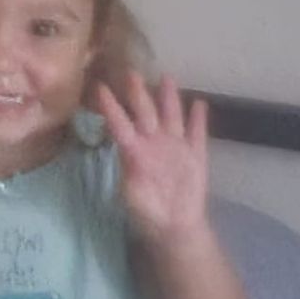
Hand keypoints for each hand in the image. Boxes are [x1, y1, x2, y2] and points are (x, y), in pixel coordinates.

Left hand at [97, 74, 209, 250]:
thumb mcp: (131, 195)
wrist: (174, 227)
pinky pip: (198, 135)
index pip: (120, 124)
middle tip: (131, 71)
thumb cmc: (146, 212)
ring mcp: (176, 147)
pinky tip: (199, 104)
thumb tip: (126, 151)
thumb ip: (129, 172)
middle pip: (146, 113)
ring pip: (172, 117)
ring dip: (169, 98)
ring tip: (166, 78)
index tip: (100, 88)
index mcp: (135, 152)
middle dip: (139, 93)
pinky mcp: (196, 156)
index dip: (111, 107)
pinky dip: (198, 120)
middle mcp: (154, 143)